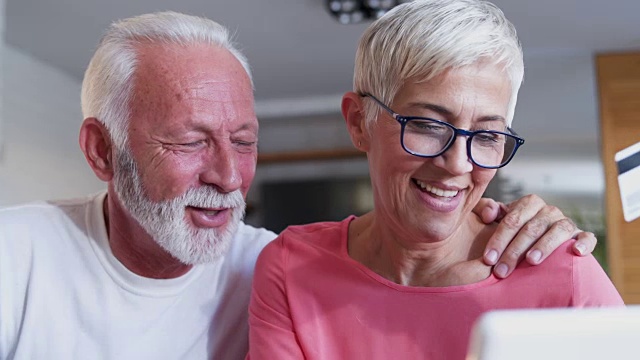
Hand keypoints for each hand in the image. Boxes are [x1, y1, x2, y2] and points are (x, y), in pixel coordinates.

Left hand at [472, 195, 596, 277]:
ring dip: (544, 245)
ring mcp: (566, 223)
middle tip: (502, 271)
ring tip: (531, 260)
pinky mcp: (581, 236)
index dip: (498, 239)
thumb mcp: (497, 218)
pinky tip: (576, 252)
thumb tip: (489, 214)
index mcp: (529, 203)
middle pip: (531, 228)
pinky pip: (587, 237)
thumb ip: (487, 210)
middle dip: (514, 251)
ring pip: (557, 231)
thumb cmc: (512, 231)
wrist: (535, 239)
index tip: (488, 259)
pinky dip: (583, 243)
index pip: (511, 220)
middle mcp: (548, 211)